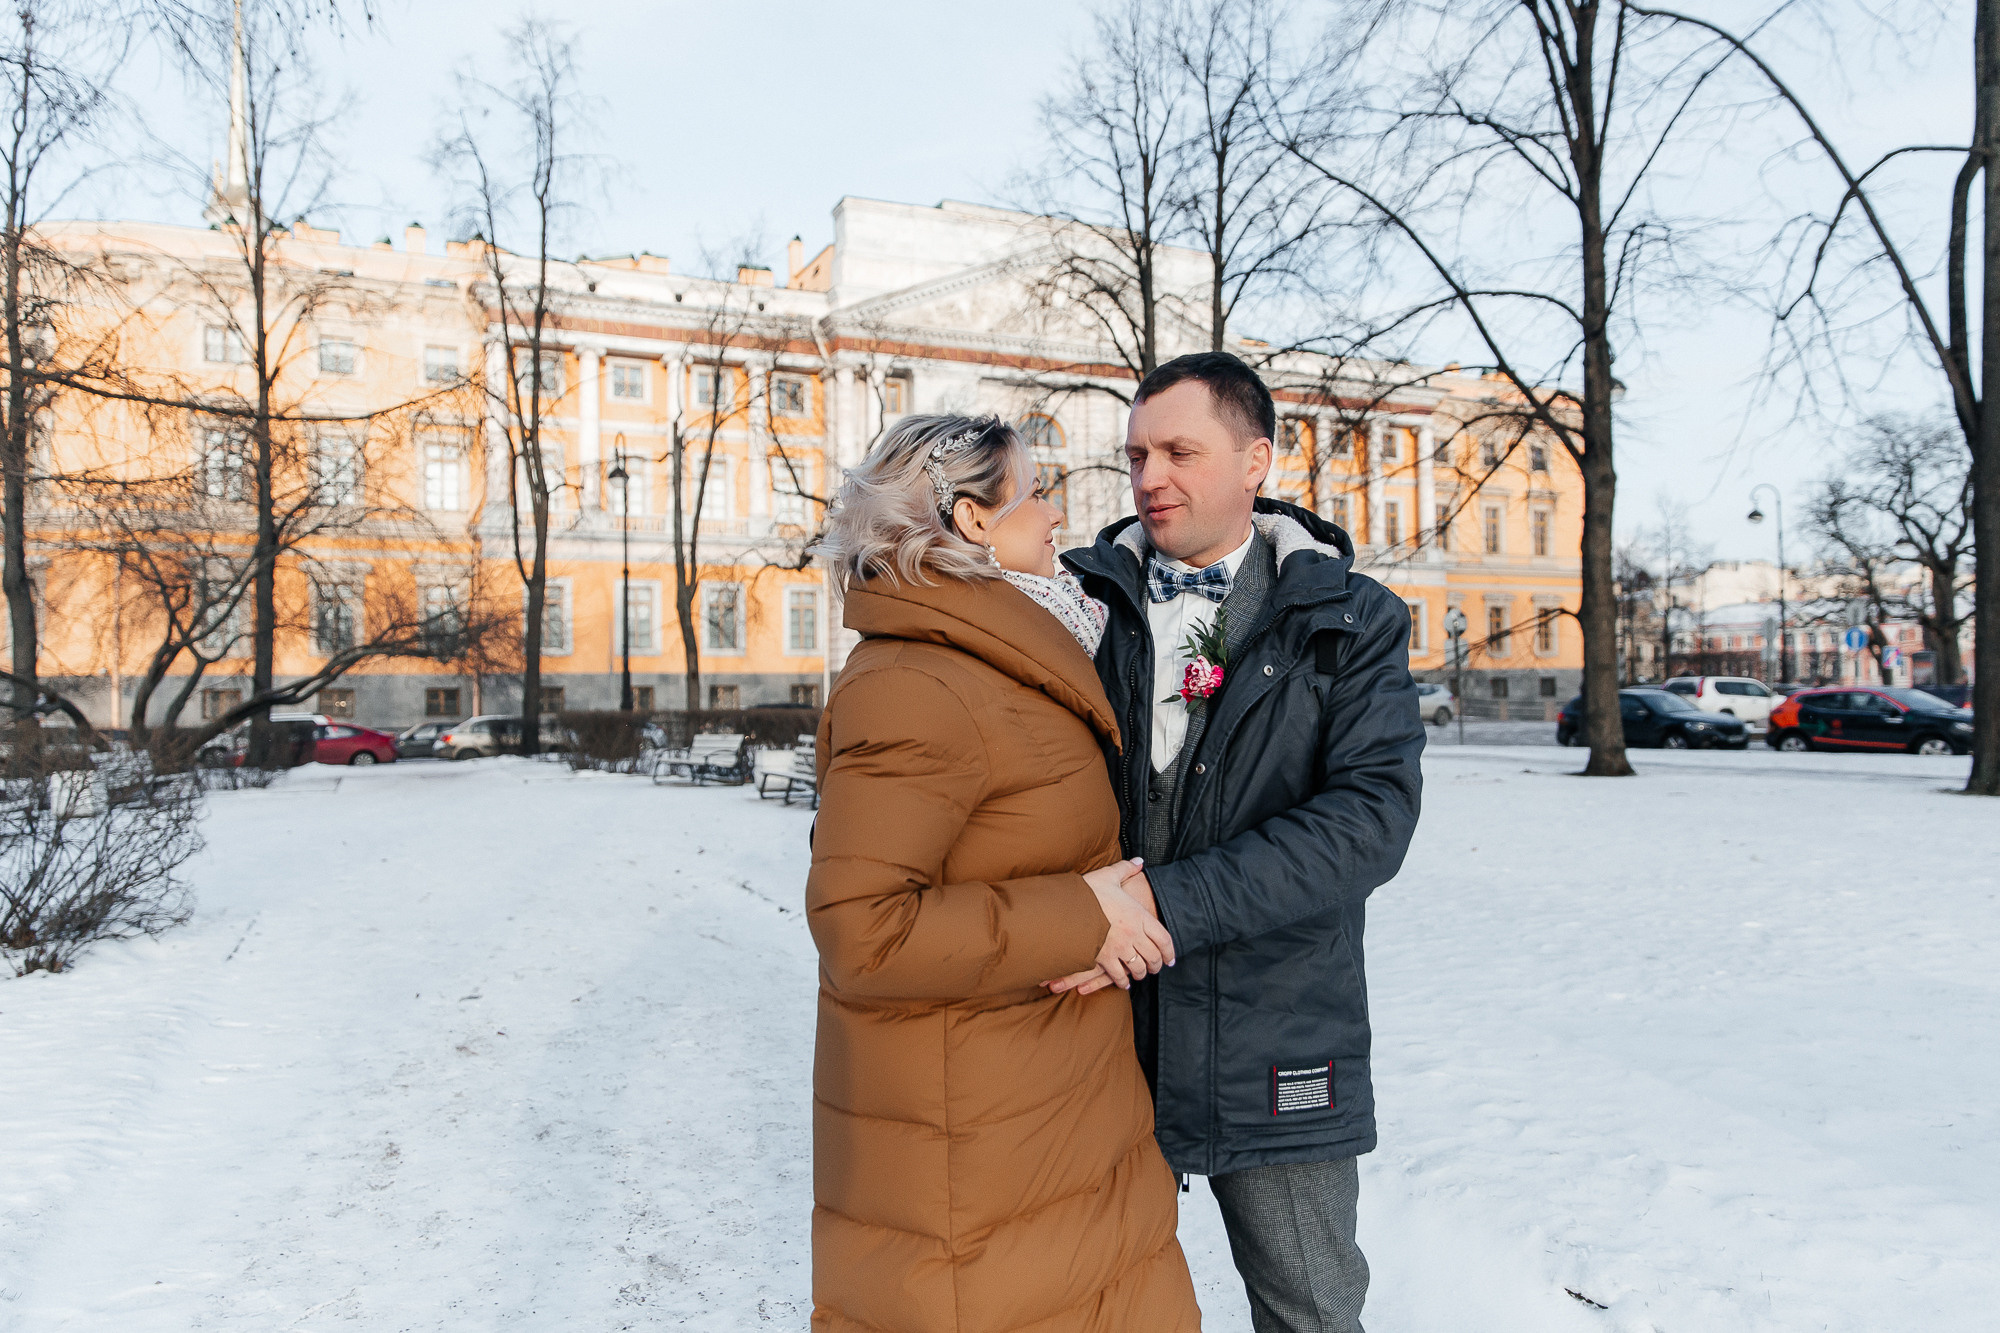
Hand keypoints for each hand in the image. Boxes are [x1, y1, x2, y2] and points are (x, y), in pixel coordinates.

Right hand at [1045, 858, 1173, 995]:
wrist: (1066, 907)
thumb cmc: (1088, 892)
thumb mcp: (1108, 876)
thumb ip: (1126, 869)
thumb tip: (1139, 862)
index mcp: (1139, 915)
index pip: (1163, 938)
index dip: (1169, 951)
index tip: (1170, 959)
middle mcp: (1134, 934)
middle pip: (1153, 956)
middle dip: (1156, 965)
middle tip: (1155, 968)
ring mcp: (1120, 948)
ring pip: (1138, 967)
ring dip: (1141, 973)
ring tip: (1139, 974)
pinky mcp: (1105, 958)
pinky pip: (1119, 975)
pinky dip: (1122, 981)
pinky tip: (1123, 982)